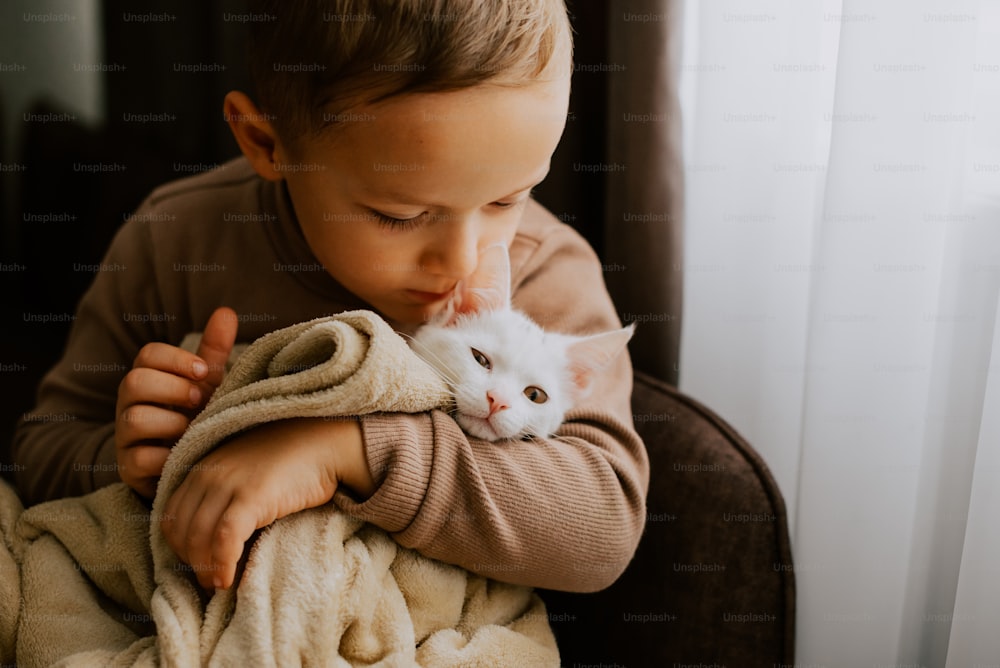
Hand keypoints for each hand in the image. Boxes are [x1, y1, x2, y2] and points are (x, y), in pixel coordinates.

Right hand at [115, 306, 238, 497]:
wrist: (193, 461)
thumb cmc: (198, 415)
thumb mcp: (208, 384)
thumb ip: (214, 351)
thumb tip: (226, 311)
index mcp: (149, 377)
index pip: (147, 355)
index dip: (176, 359)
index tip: (205, 371)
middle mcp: (130, 403)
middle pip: (134, 381)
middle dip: (173, 388)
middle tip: (201, 399)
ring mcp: (126, 436)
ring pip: (134, 418)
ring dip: (172, 422)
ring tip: (193, 428)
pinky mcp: (130, 467)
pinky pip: (139, 458)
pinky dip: (167, 456)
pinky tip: (187, 453)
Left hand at [159, 416, 370, 590]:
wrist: (324, 443)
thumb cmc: (290, 460)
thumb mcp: (244, 471)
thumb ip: (224, 493)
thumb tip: (213, 536)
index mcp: (204, 468)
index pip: (172, 516)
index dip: (180, 546)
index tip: (198, 563)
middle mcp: (209, 474)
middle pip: (181, 530)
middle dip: (190, 561)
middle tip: (208, 580)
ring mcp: (229, 483)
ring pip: (198, 537)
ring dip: (204, 568)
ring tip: (218, 584)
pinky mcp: (252, 495)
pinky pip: (225, 538)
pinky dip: (222, 564)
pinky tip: (228, 579)